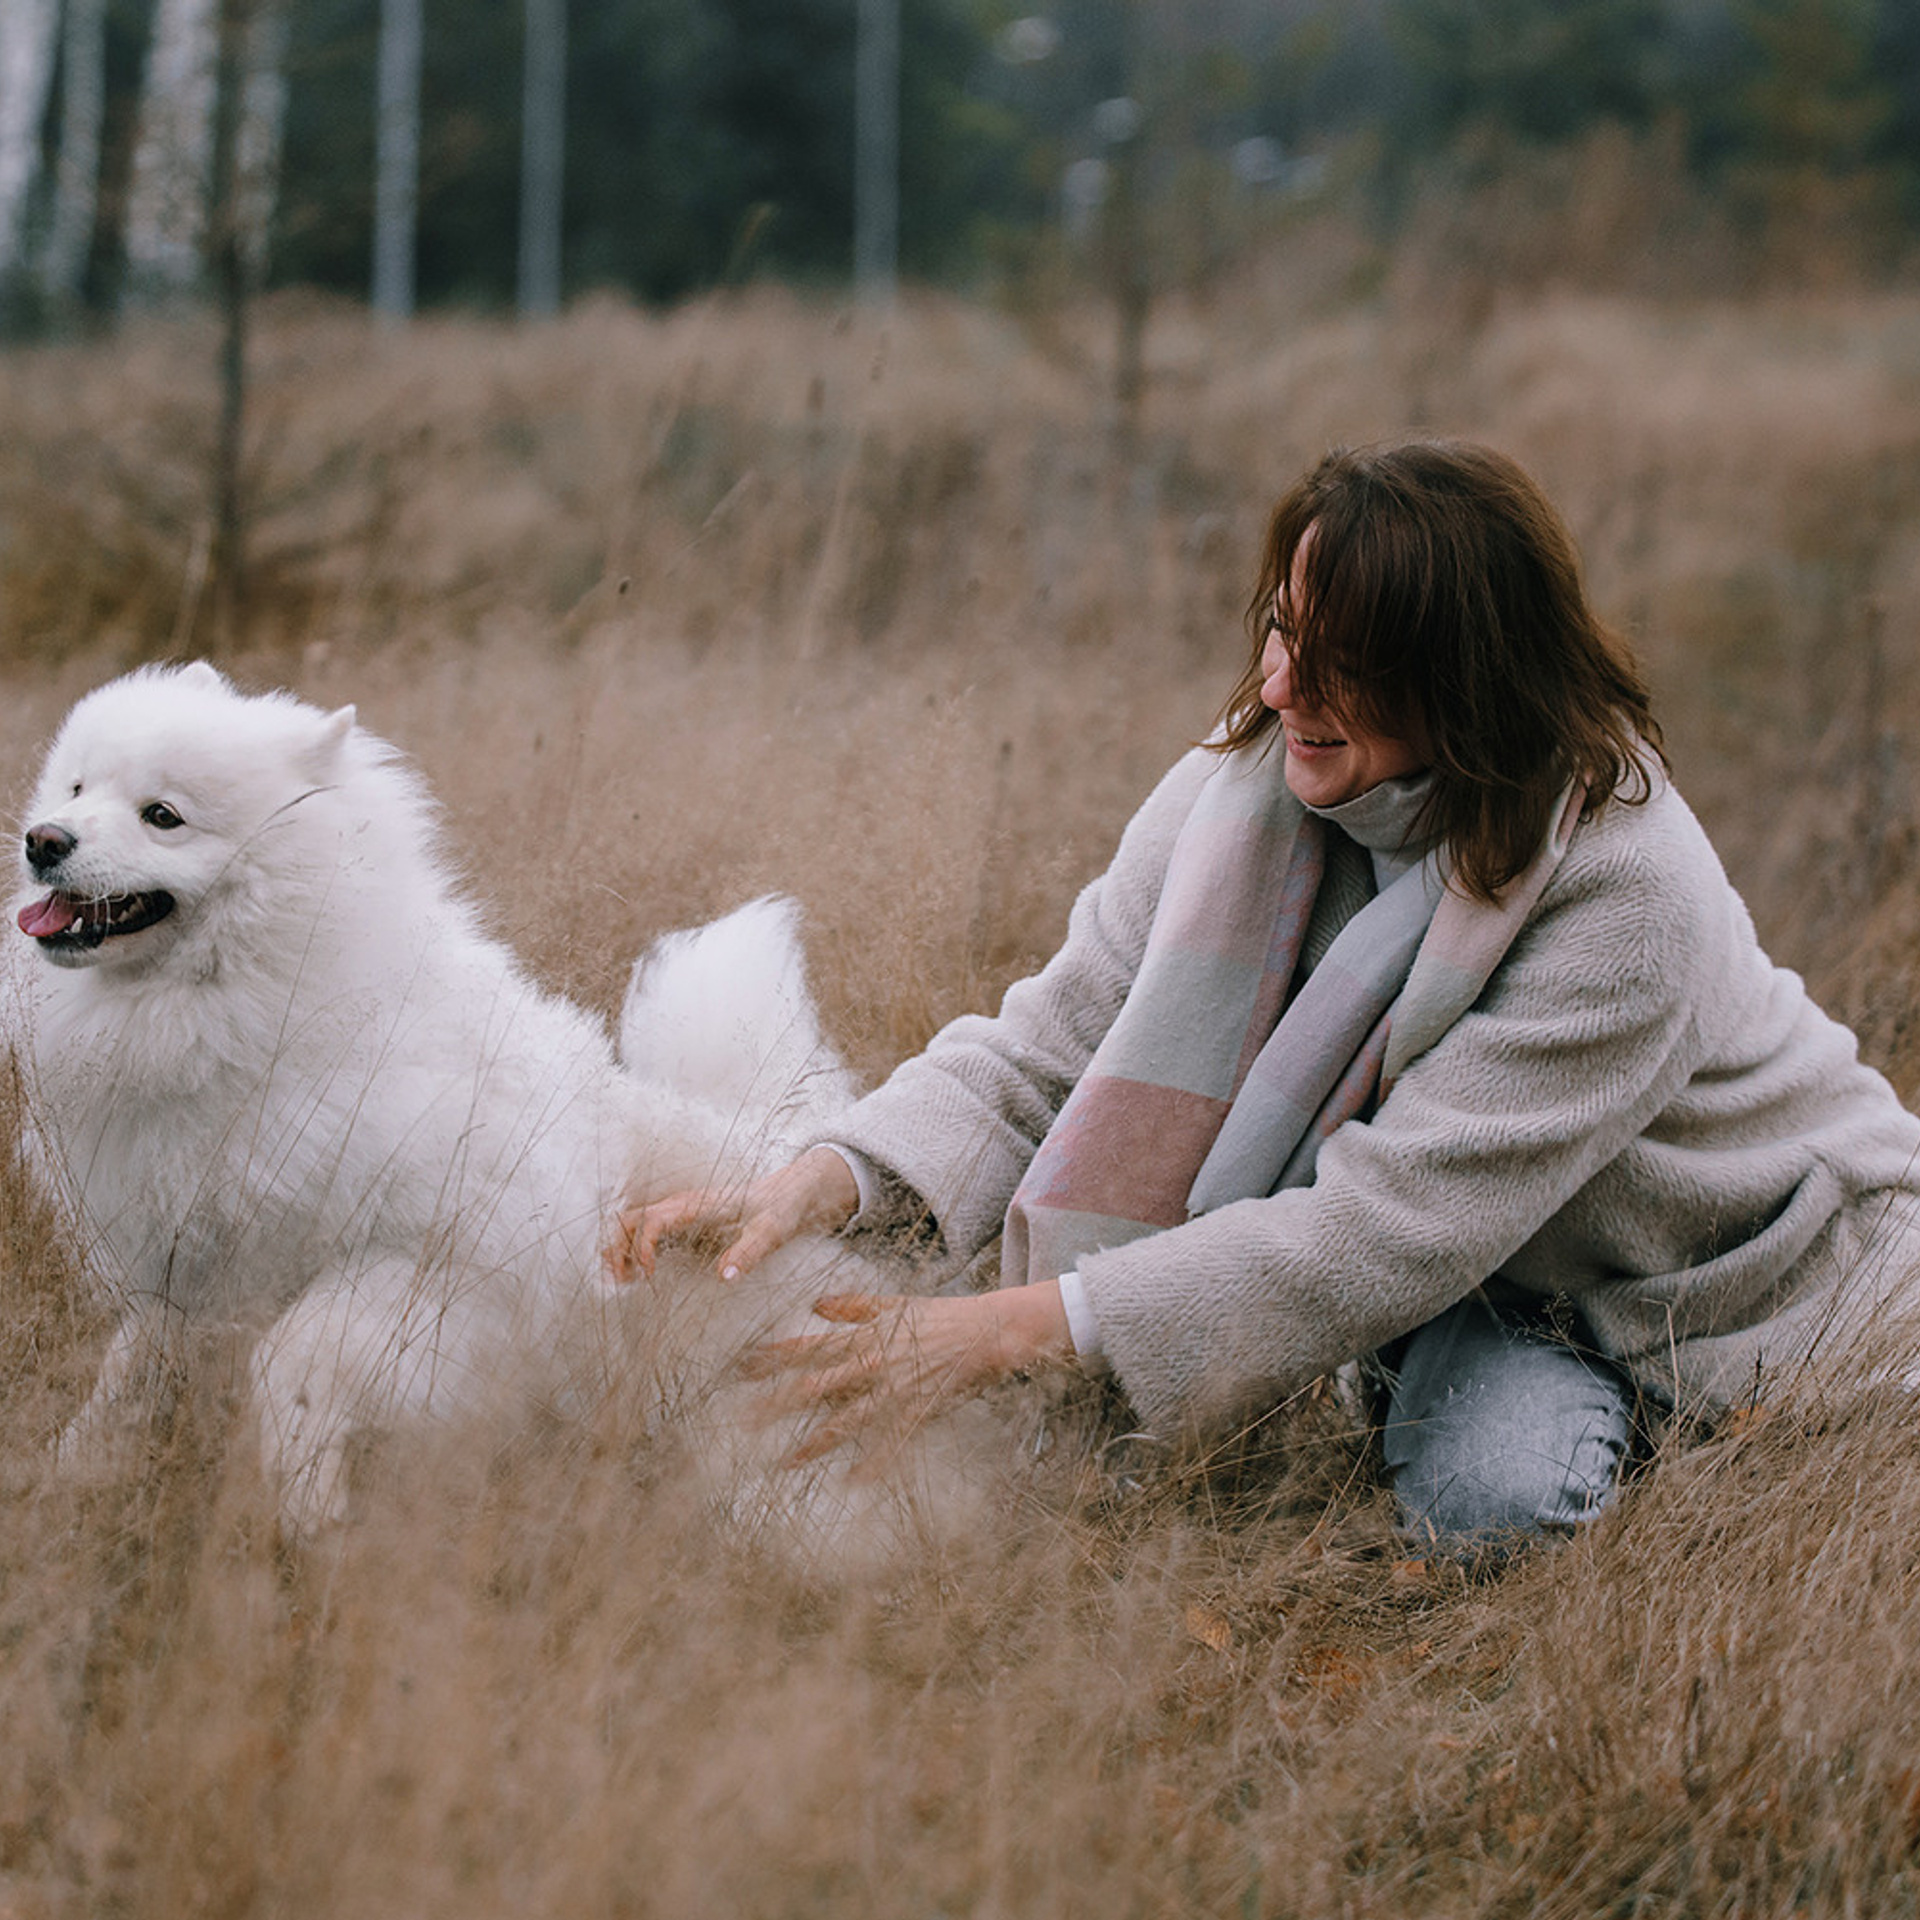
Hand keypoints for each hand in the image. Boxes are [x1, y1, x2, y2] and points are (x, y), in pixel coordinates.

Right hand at [601, 1145, 860, 1283]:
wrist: (789, 1192)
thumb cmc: (780, 1210)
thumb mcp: (771, 1233)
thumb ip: (749, 1253)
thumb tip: (724, 1277)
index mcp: (697, 1205)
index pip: (651, 1220)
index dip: (641, 1248)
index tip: (647, 1276)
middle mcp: (682, 1205)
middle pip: (630, 1219)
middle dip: (616, 1248)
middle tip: (618, 1283)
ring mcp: (680, 1211)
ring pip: (633, 1223)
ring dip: (620, 1249)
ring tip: (622, 1282)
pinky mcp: (683, 1220)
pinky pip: (646, 1230)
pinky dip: (633, 1249)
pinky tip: (640, 1275)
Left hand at [738, 1279, 1073, 1467]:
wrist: (986, 1332)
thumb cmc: (939, 1316)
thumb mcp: (893, 1304)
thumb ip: (852, 1307)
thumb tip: (814, 1305)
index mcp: (863, 1335)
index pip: (807, 1347)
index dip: (772, 1359)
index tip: (740, 1369)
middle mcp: (871, 1362)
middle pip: (813, 1387)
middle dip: (776, 1404)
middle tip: (743, 1423)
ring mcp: (893, 1389)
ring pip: (844, 1421)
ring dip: (813, 1443)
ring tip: (785, 1463)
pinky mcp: (917, 1411)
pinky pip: (890, 1443)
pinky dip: (873, 1464)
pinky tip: (854, 1484)